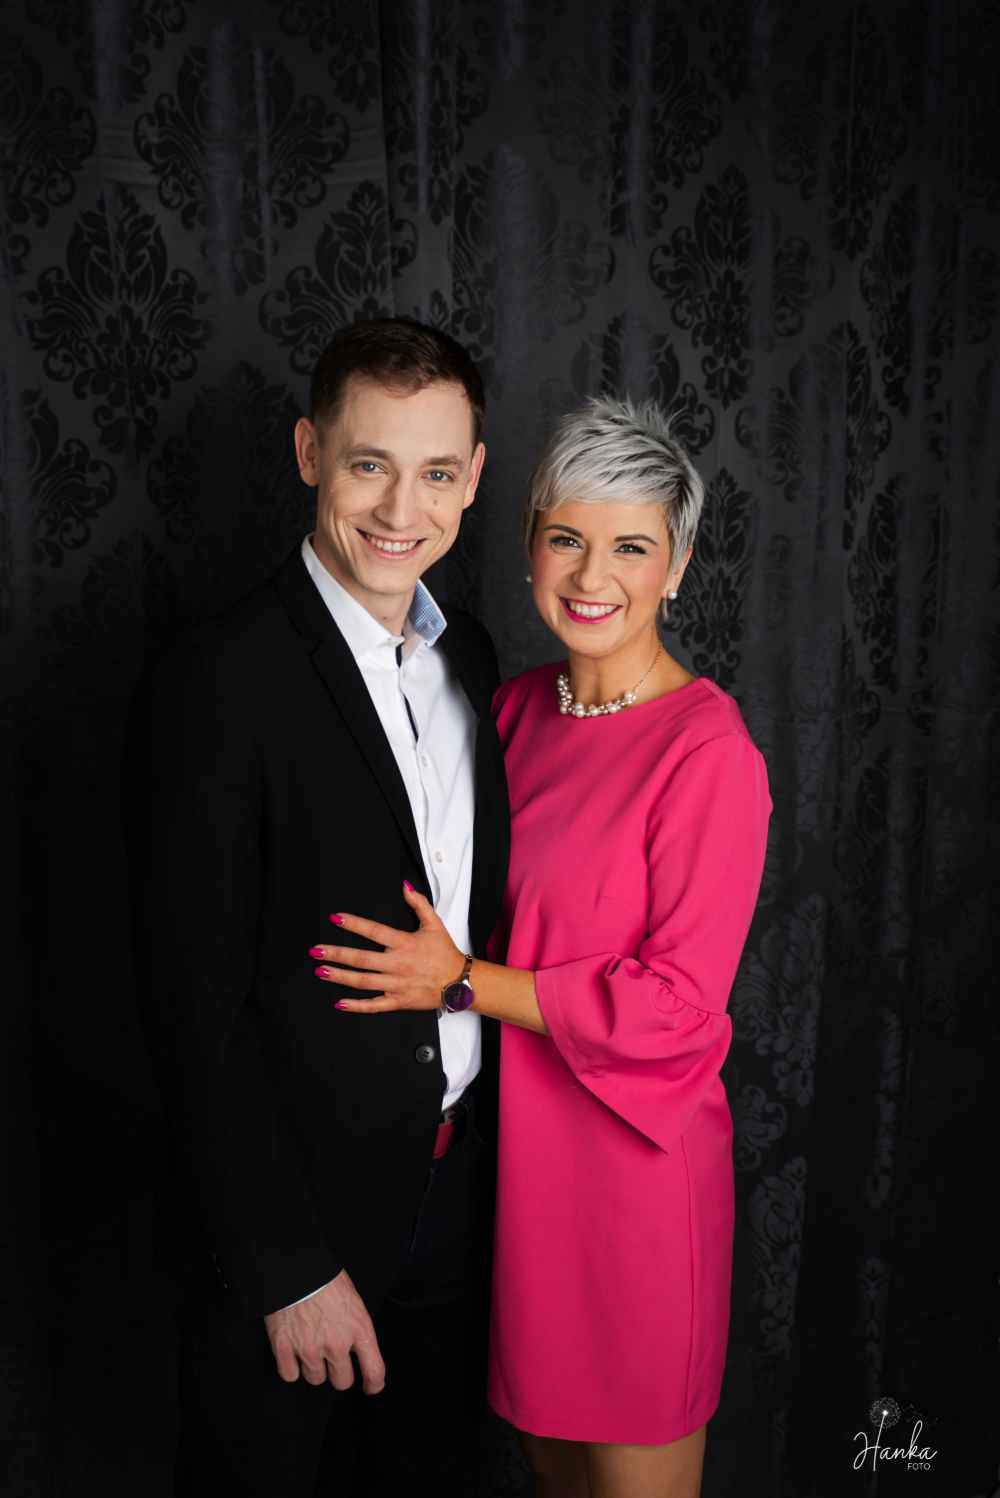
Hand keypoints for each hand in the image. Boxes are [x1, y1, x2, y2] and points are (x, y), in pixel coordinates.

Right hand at [263, 1269, 384, 1390]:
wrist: (295, 1264)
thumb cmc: (327, 1279)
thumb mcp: (354, 1301)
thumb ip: (357, 1329)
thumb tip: (358, 1352)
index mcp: (359, 1328)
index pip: (374, 1371)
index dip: (374, 1385)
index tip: (371, 1387)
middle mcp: (337, 1343)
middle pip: (342, 1381)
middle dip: (339, 1373)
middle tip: (333, 1358)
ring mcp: (310, 1347)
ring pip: (316, 1379)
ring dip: (315, 1367)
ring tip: (311, 1345)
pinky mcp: (284, 1348)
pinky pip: (290, 1376)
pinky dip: (291, 1367)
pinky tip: (292, 1350)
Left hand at [312, 882, 464, 1012]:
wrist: (460, 981)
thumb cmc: (445, 952)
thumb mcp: (434, 924)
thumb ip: (419, 903)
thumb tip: (404, 886)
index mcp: (406, 944)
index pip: (375, 931)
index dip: (354, 924)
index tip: (336, 918)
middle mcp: (399, 964)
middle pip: (363, 959)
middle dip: (337, 954)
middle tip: (315, 950)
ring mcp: (398, 984)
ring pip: (364, 982)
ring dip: (340, 977)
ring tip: (320, 971)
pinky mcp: (399, 1000)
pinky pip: (375, 1005)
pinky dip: (357, 1006)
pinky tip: (339, 1003)